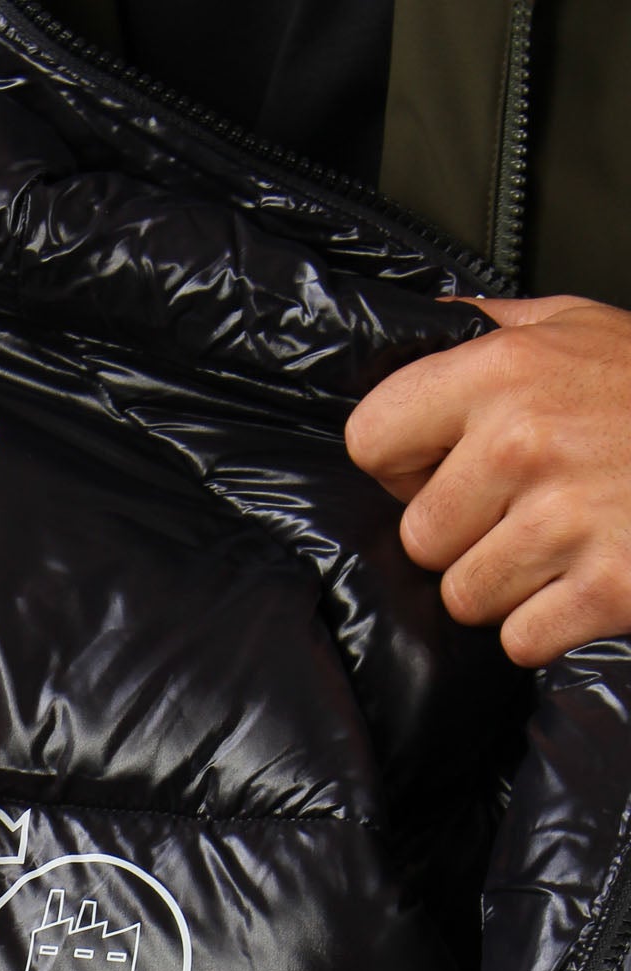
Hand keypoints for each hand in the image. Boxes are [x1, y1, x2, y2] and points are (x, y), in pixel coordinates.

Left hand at [346, 295, 630, 667]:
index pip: (371, 438)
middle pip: (418, 538)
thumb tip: (425, 327)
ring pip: (464, 596)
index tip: (440, 468)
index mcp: (504, 372)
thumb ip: (496, 332)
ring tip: (564, 542)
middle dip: (464, 536)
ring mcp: (563, 521)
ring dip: (509, 584)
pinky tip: (588, 578)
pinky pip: (519, 638)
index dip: (403, 465)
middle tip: (525, 511)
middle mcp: (523, 442)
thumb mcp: (583, 328)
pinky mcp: (603, 589)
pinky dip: (551, 625)